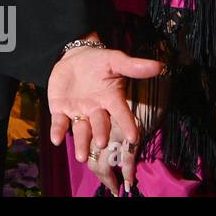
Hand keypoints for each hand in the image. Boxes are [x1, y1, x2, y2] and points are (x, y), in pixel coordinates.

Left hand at [47, 43, 163, 194]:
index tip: (134, 138)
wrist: (74, 58)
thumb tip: (159, 66)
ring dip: (81, 143)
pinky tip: (56, 140)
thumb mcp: (114, 60)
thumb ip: (132, 66)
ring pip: (81, 130)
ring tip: (82, 157)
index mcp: (111, 99)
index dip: (127, 124)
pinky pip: (60, 123)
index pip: (121, 113)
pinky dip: (58, 131)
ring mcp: (79, 112)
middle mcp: (96, 110)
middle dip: (101, 134)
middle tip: (101, 144)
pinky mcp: (61, 111)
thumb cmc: (98, 61)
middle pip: (100, 125)